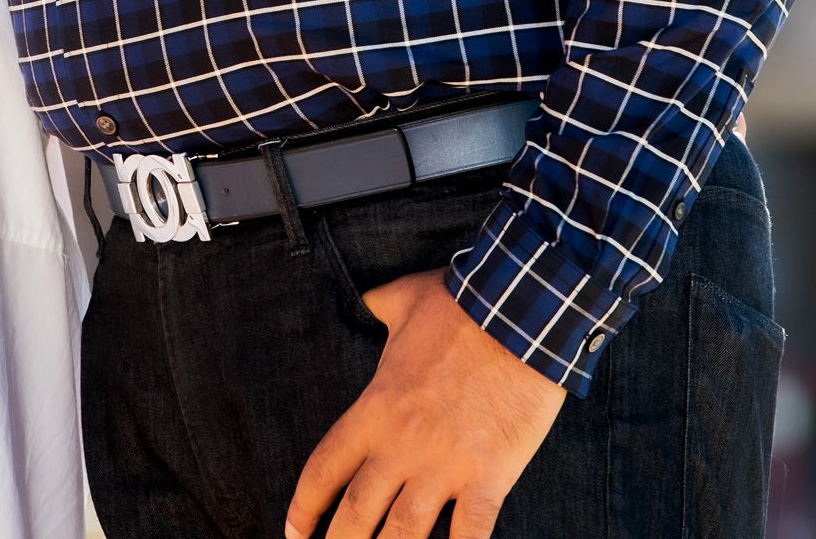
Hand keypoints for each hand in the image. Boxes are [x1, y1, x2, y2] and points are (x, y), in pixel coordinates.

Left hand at [283, 268, 564, 538]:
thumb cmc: (462, 305)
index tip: (294, 532)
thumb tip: (369, 301)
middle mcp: (401, 446)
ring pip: (404, 534)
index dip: (304, 507)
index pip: (325, 470)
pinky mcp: (489, 478)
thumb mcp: (405, 299)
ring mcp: (445, 467)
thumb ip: (381, 306)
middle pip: (356, 514)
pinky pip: (469, 536)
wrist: (521, 314)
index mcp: (374, 410)